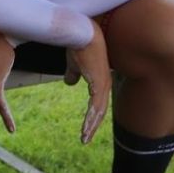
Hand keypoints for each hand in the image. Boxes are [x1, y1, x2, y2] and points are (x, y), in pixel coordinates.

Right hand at [65, 19, 110, 143]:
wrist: (82, 33)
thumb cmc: (78, 44)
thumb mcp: (73, 63)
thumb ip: (72, 73)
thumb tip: (69, 82)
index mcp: (100, 81)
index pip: (97, 103)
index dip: (92, 117)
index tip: (86, 128)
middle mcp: (104, 85)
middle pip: (100, 111)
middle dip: (92, 126)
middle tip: (85, 139)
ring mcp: (103, 85)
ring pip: (99, 112)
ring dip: (91, 126)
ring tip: (84, 138)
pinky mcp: (100, 84)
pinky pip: (96, 106)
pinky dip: (91, 119)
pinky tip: (85, 127)